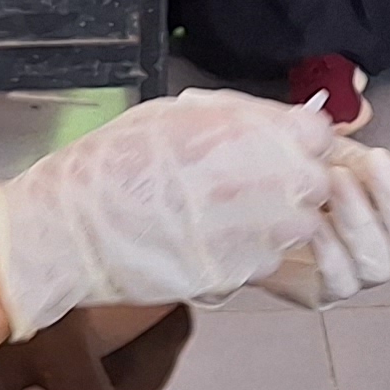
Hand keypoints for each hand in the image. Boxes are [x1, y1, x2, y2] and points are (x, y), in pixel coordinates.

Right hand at [0, 90, 336, 334]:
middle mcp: (262, 182)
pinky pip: (266, 262)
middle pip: (316, 184)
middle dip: (294, 183)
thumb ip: (238, 118)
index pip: (318, 135)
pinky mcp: (236, 275)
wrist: (71, 227)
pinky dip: (252, 252)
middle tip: (256, 184)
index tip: (280, 148)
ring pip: (297, 228)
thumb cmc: (114, 161)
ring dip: (277, 221)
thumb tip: (279, 122)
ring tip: (233, 214)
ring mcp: (253, 234)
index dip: (299, 142)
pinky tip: (216, 240)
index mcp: (247, 133)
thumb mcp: (177, 115)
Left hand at [254, 142, 389, 305]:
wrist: (251, 207)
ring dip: (360, 219)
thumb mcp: (330, 153)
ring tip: (334, 181)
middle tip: (375, 160)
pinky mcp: (326, 293)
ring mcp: (361, 274)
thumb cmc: (298, 180)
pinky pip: (340, 281)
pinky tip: (312, 221)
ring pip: (380, 263)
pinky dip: (329, 249)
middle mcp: (389, 248)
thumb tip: (370, 129)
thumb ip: (359, 148)